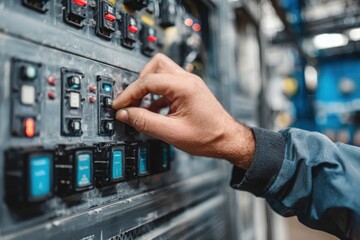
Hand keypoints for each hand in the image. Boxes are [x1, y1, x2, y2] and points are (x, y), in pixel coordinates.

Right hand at [112, 53, 254, 169]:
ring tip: (141, 108)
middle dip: (139, 83)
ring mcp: (189, 84)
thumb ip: (145, 122)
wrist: (227, 140)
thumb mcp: (172, 133)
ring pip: (161, 73)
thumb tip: (125, 114)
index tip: (119, 106)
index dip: (129, 93)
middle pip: (155, 66)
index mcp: (184, 86)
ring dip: (147, 88)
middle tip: (132, 101)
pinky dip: (156, 95)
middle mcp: (187, 80)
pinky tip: (153, 112)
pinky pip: (166, 85)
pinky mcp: (189, 91)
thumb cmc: (208, 137)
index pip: (148, 81)